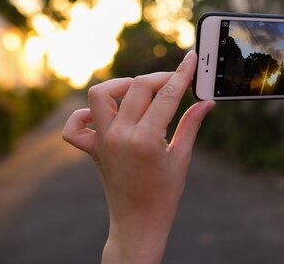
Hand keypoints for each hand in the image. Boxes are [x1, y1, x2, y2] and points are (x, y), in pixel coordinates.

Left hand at [62, 50, 213, 263]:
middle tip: (175, 81)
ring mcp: (102, 141)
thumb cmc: (164, 194)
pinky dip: (85, 116)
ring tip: (139, 91)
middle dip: (160, 77)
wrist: (138, 223)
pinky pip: (76, 126)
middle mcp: (119, 135)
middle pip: (137, 86)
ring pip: (100, 95)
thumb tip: (206, 102)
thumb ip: (192, 124)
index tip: (191, 59)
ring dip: (120, 85)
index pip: (166, 94)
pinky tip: (106, 116)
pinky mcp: (92, 149)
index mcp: (146, 139)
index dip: (182, 74)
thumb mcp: (182, 157)